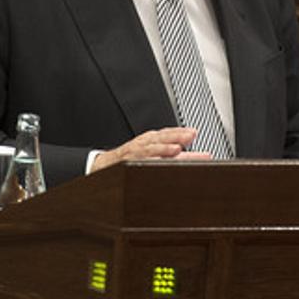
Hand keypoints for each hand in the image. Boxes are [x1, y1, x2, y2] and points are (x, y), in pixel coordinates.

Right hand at [90, 127, 211, 171]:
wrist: (104, 165)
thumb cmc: (132, 158)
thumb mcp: (152, 151)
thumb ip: (173, 150)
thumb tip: (195, 148)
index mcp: (152, 140)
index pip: (167, 133)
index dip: (180, 132)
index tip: (193, 132)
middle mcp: (144, 144)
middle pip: (161, 138)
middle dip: (176, 136)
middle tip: (190, 136)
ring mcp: (135, 153)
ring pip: (149, 149)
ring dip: (162, 148)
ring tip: (176, 149)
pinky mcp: (126, 163)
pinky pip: (135, 162)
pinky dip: (145, 162)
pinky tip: (155, 163)